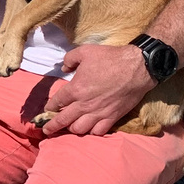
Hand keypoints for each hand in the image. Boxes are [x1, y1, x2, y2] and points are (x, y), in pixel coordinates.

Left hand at [38, 43, 152, 135]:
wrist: (136, 67)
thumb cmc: (110, 58)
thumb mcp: (84, 51)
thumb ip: (69, 59)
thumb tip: (63, 68)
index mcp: (76, 89)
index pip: (57, 102)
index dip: (49, 107)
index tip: (47, 109)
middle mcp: (85, 104)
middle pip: (63, 120)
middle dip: (52, 126)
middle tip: (46, 130)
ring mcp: (99, 113)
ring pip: (79, 129)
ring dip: (71, 129)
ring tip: (68, 128)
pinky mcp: (112, 117)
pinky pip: (98, 131)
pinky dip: (91, 132)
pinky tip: (89, 128)